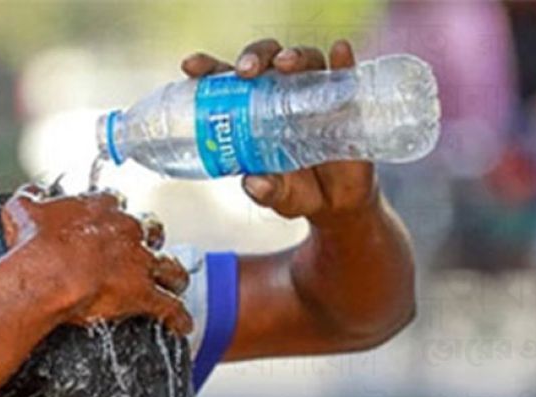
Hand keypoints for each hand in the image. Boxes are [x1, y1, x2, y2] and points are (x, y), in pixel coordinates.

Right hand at [0, 186, 191, 336]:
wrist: (46, 275)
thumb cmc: (35, 245)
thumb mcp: (22, 211)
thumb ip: (30, 199)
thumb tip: (30, 195)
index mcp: (102, 208)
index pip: (116, 202)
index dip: (114, 213)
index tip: (110, 220)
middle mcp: (127, 230)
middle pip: (151, 229)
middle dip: (150, 239)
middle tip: (144, 248)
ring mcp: (139, 262)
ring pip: (170, 266)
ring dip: (173, 275)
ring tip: (175, 282)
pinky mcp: (143, 293)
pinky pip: (169, 306)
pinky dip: (178, 316)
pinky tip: (182, 324)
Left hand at [181, 39, 378, 223]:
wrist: (336, 203)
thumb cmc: (296, 191)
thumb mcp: (278, 195)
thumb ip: (265, 190)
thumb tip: (254, 184)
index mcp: (250, 110)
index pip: (225, 80)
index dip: (207, 68)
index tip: (191, 67)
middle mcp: (280, 94)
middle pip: (264, 61)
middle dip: (253, 58)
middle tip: (246, 71)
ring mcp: (313, 93)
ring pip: (302, 61)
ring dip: (293, 57)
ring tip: (285, 66)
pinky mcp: (344, 99)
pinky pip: (344, 73)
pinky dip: (342, 61)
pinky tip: (339, 53)